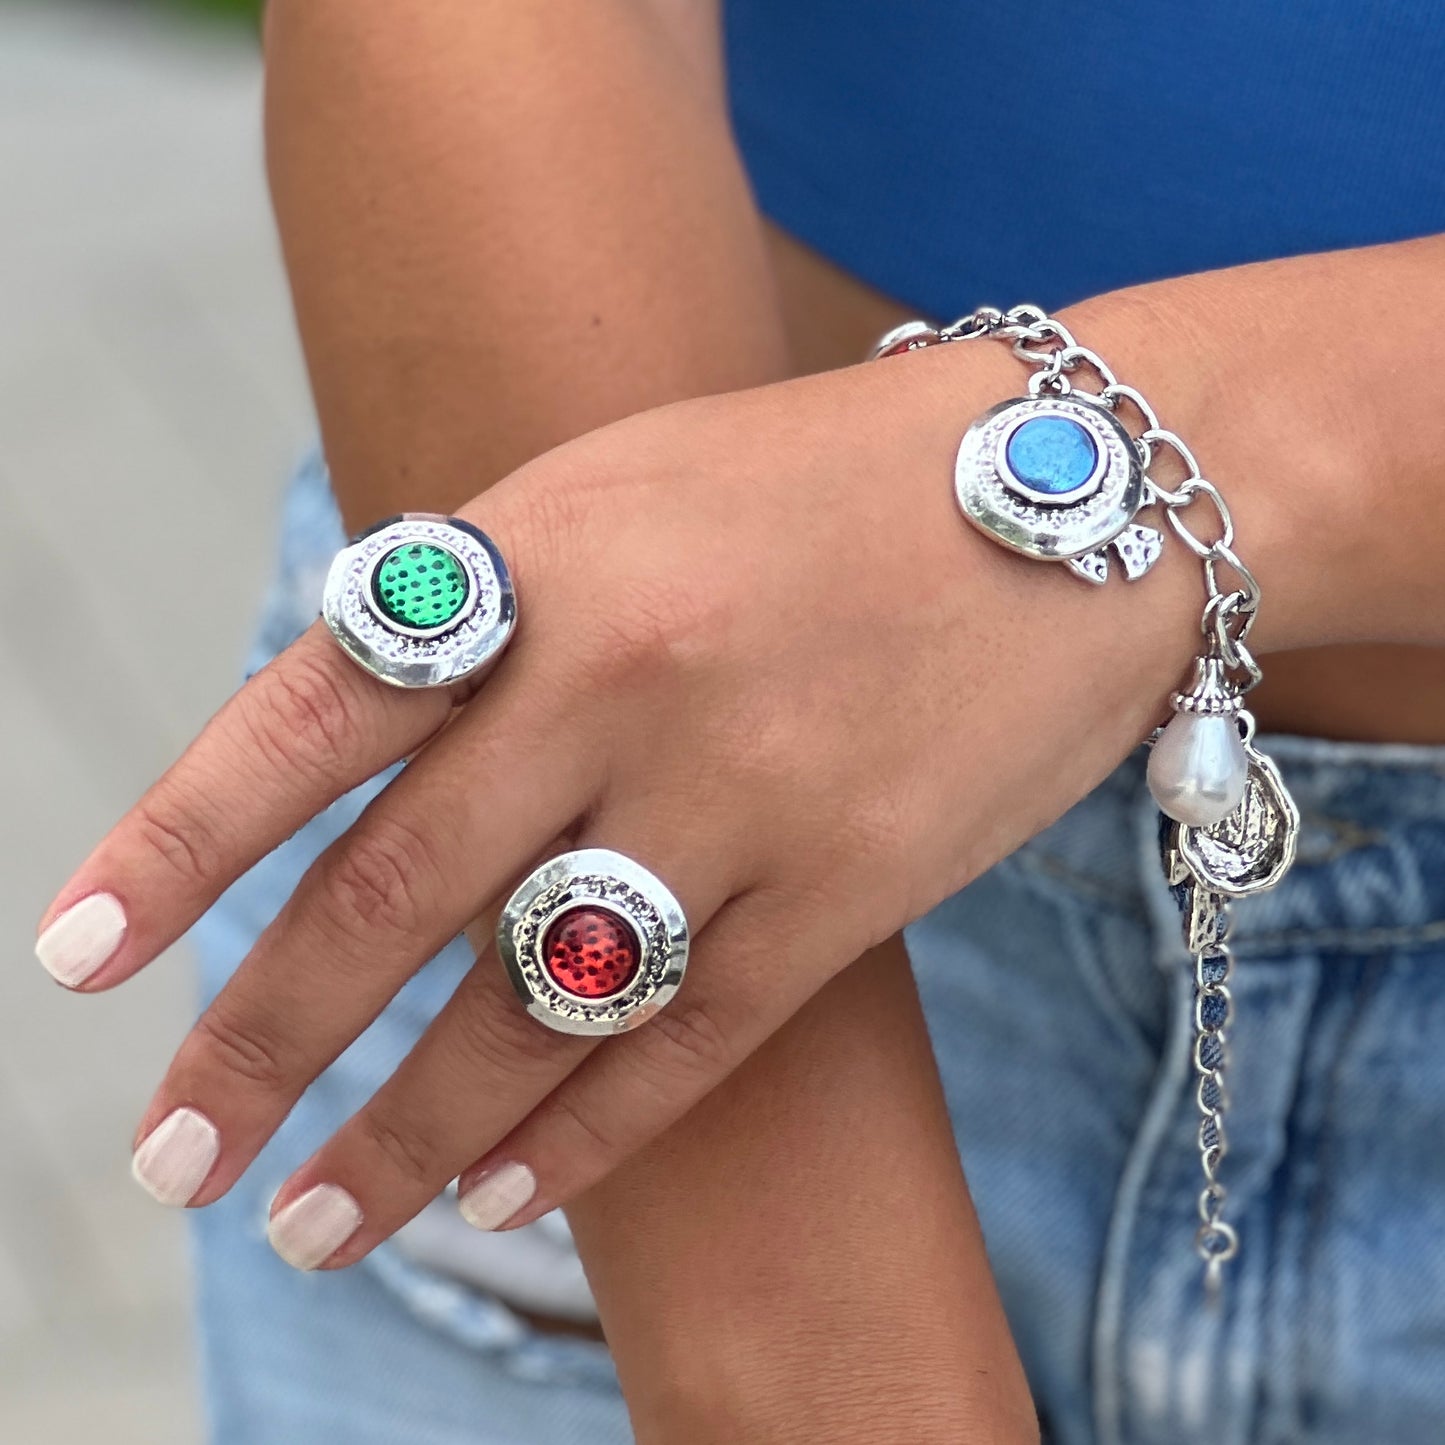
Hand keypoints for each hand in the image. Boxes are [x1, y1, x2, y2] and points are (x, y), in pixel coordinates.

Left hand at [38, 331, 1221, 1266]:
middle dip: (263, 1045)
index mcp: (550, 559)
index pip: (311, 713)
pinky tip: (505, 1196)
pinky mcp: (856, 884)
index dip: (179, 844)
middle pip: (394, 901)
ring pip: (534, 1009)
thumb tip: (356, 738)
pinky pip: (690, 1043)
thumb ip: (495, 607)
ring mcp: (746, 793)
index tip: (80, 956)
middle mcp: (628, 681)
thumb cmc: (828, 481)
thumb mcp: (628, 488)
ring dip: (407, 1137)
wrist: (1093, 489)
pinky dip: (582, 1134)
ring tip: (315, 1222)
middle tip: (177, 1157)